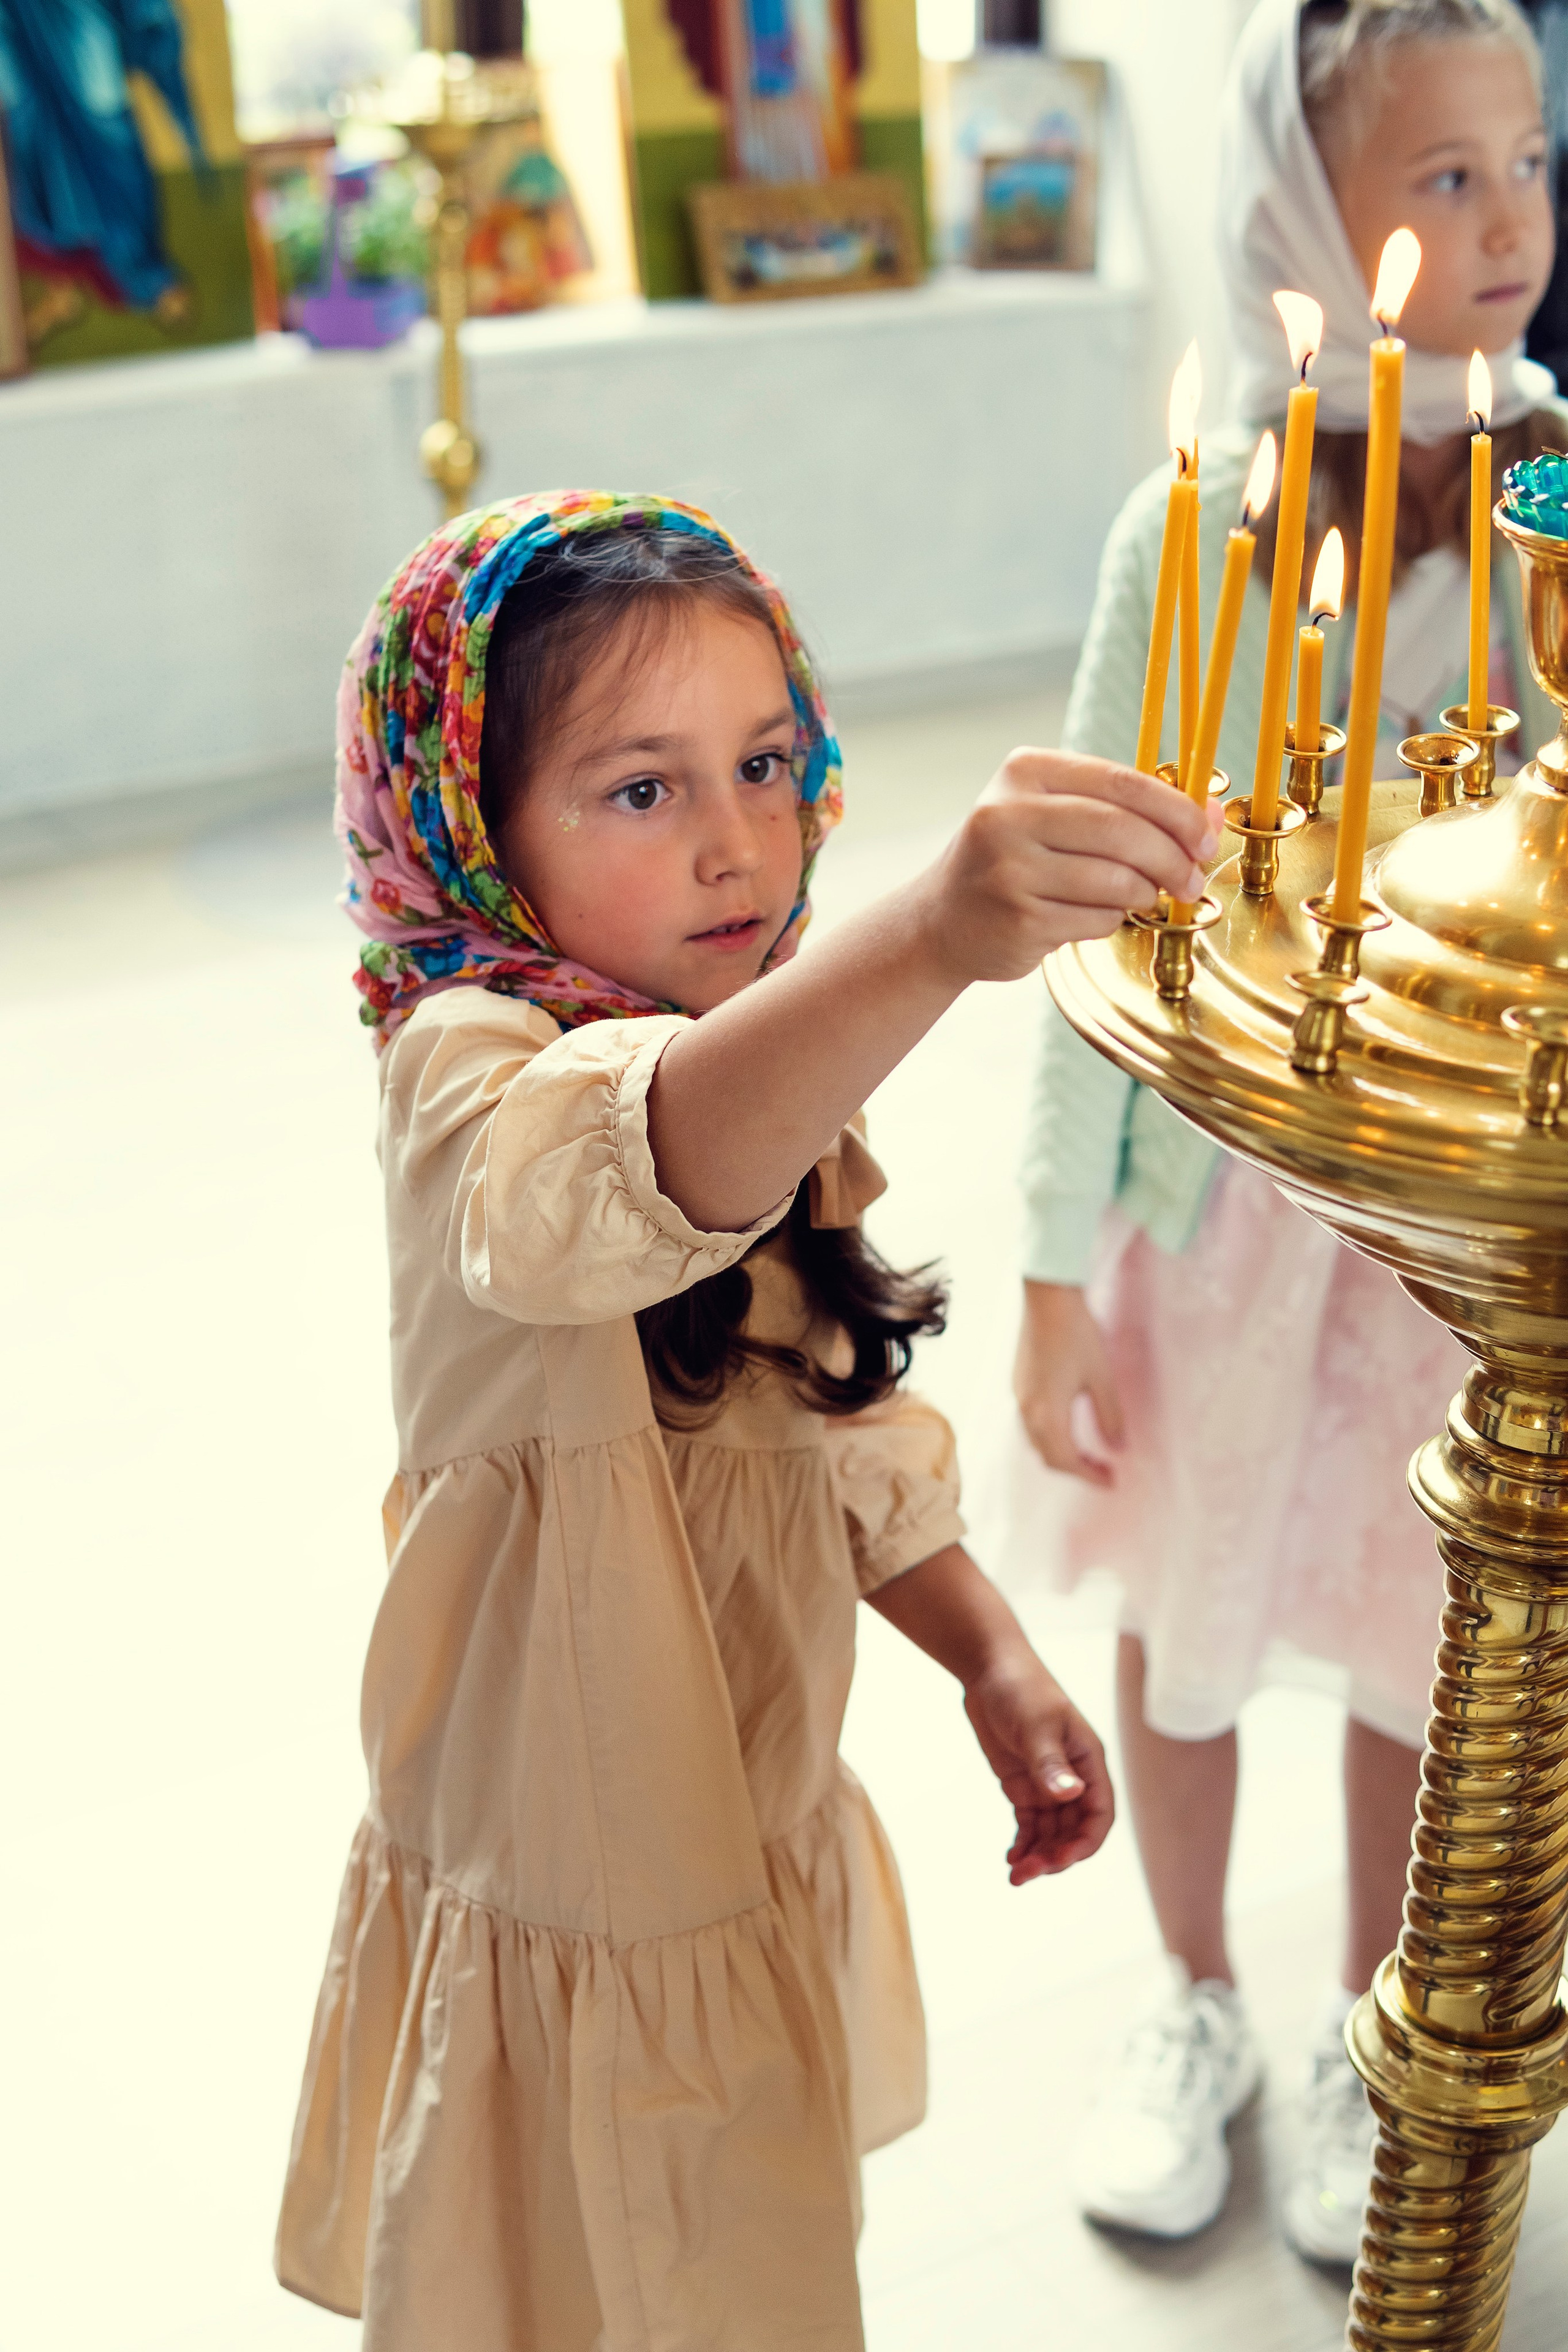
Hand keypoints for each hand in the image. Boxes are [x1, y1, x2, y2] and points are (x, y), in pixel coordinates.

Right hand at [912, 748, 1220, 989]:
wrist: (942, 920)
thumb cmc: (1015, 861)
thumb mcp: (1060, 816)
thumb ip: (1130, 809)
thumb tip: (1210, 813)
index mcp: (1024, 772)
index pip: (1122, 782)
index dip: (1176, 811)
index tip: (1204, 836)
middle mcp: (1007, 813)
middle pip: (1122, 830)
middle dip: (1171, 858)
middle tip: (1191, 879)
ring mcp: (1008, 868)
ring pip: (1114, 879)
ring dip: (1143, 894)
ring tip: (1142, 897)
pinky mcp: (1017, 917)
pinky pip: (1095, 918)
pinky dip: (1110, 920)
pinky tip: (1093, 914)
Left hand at [963, 1643, 1114, 1883]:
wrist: (989, 1669)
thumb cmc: (1021, 1688)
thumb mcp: (1035, 1725)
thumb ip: (1051, 1763)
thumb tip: (1070, 1795)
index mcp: (1088, 1762)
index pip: (1099, 1814)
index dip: (1085, 1842)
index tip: (1060, 1860)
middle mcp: (1073, 1777)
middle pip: (1074, 1830)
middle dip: (1055, 1856)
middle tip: (1027, 1873)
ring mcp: (1048, 1783)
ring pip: (1052, 1833)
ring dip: (1039, 1856)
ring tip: (1015, 1875)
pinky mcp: (1024, 1785)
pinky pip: (1030, 1824)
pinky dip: (1024, 1843)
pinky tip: (1011, 1859)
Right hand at [1014, 1280, 1124, 1485]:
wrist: (1047, 1297)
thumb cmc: (1077, 1334)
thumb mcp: (1101, 1377)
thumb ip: (1109, 1417)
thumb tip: (1118, 1449)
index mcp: (1047, 1414)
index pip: (1066, 1461)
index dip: (1090, 1476)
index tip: (1112, 1481)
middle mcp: (1027, 1411)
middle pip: (1048, 1456)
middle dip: (1076, 1469)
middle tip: (1105, 1471)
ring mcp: (1019, 1396)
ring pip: (1037, 1441)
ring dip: (1061, 1454)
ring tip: (1089, 1453)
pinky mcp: (1018, 1383)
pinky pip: (1031, 1424)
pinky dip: (1050, 1436)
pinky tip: (1069, 1426)